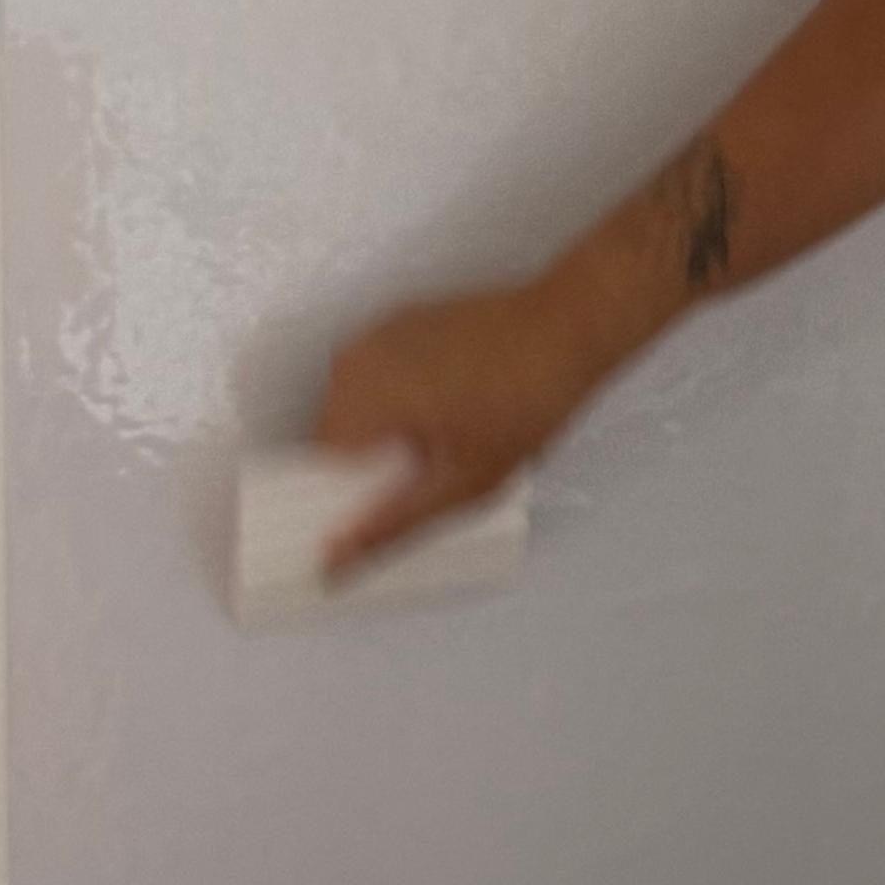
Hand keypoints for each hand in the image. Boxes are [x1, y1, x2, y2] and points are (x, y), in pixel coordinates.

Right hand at [307, 269, 612, 580]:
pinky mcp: (403, 321)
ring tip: (450, 442)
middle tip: (430, 481)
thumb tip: (332, 563)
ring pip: (360, 406)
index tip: (373, 519)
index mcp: (357, 397)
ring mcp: (378, 333)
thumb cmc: (525, 400)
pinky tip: (454, 410)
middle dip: (372, 467)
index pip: (315, 469)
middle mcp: (354, 358)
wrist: (569, 325)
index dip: (341, 500)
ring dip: (389, 434)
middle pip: (337, 437)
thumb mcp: (462, 483)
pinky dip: (404, 400)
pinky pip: (383, 375)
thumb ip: (390, 525)